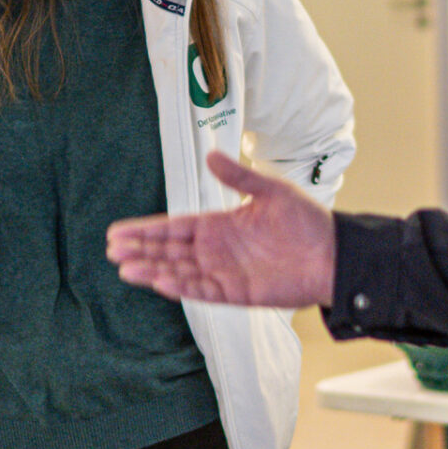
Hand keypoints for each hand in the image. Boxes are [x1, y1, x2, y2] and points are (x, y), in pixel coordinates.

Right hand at [108, 150, 336, 307]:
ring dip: (153, 270)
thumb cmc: (307, 221)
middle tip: (112, 250)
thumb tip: (210, 154)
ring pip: (179, 272)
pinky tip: (161, 282)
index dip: (146, 230)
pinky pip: (203, 292)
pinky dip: (182, 288)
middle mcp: (216, 250)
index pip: (173, 227)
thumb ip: (239, 177)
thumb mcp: (271, 190)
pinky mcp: (237, 294)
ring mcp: (224, 273)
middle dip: (140, 251)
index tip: (118, 231)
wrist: (335, 254)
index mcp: (219, 225)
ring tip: (126, 268)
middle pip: (169, 251)